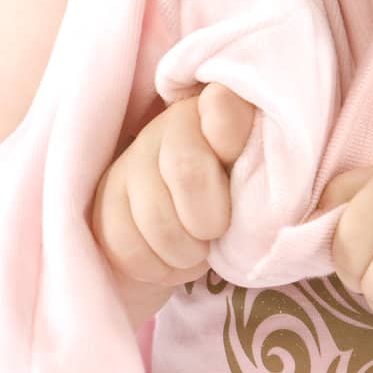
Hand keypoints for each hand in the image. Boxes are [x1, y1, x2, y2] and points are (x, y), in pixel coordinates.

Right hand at [90, 82, 255, 293]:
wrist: (185, 242)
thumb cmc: (236, 208)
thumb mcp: (260, 184)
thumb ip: (265, 168)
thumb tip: (266, 183)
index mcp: (220, 110)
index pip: (222, 106)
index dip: (230, 136)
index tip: (232, 162)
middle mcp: (171, 124)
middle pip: (187, 169)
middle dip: (209, 219)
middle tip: (218, 233)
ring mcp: (132, 160)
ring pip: (155, 216)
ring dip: (186, 252)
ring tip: (198, 252)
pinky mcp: (105, 200)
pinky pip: (127, 243)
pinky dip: (158, 267)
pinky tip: (172, 259)